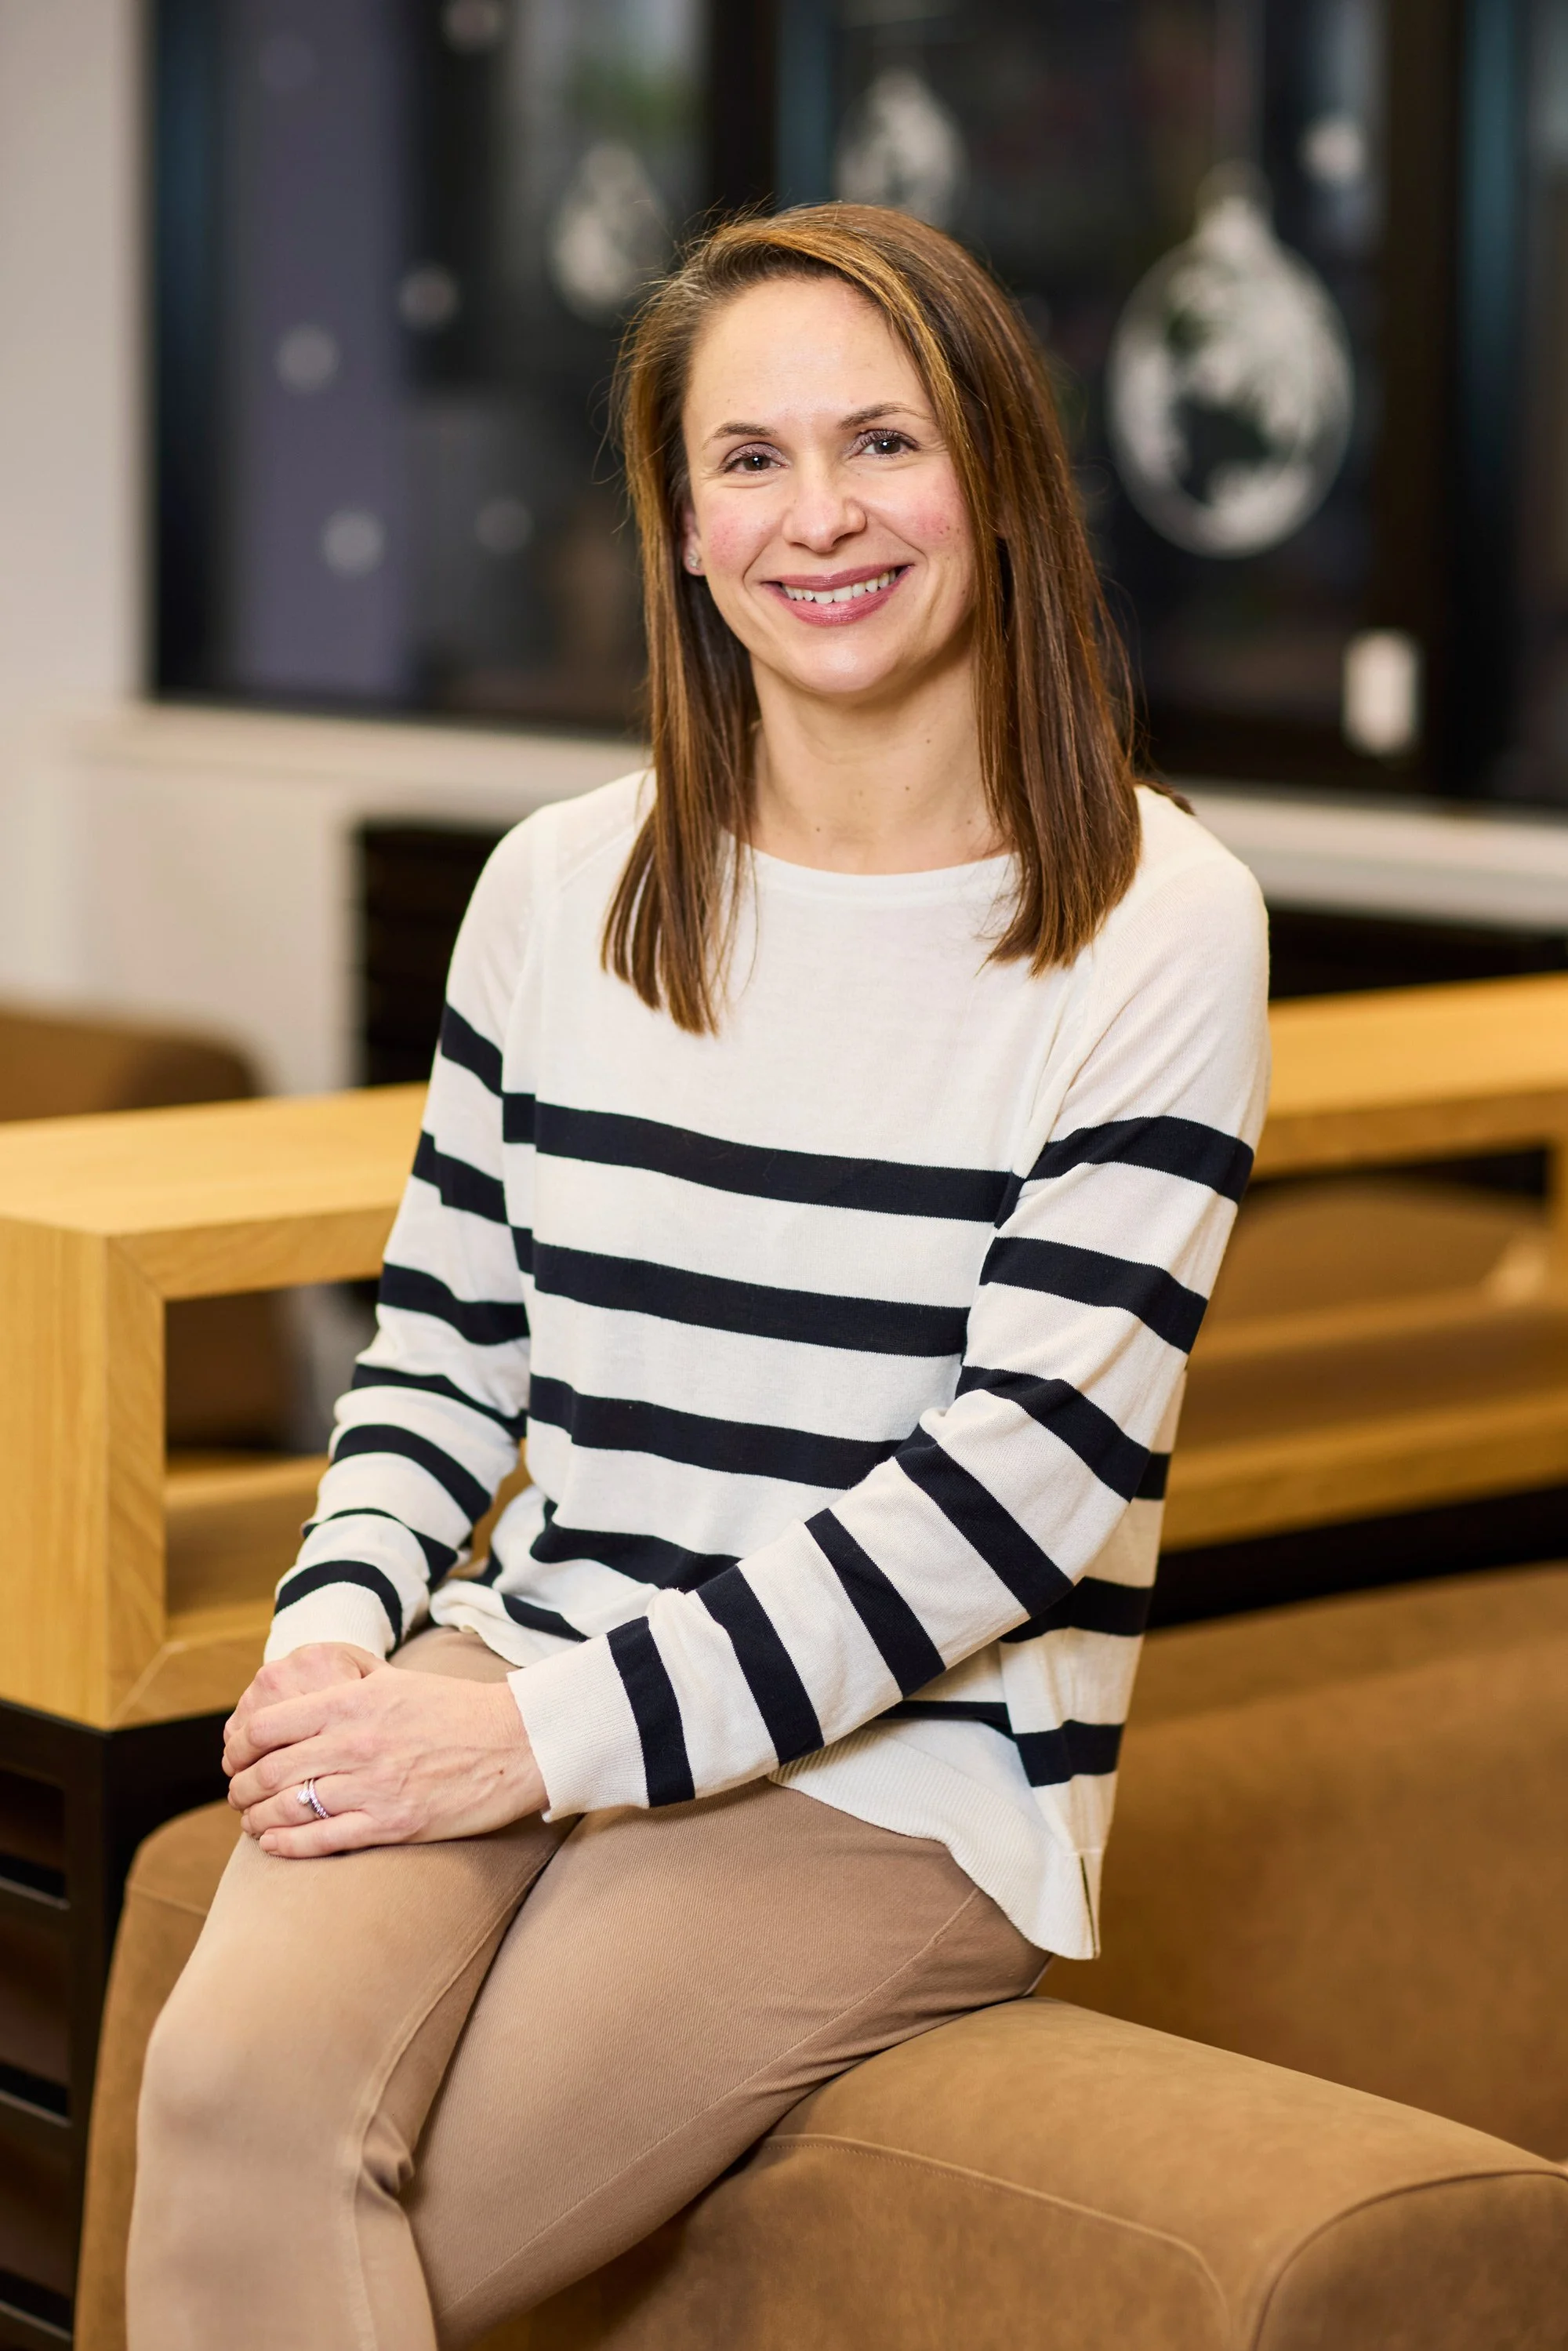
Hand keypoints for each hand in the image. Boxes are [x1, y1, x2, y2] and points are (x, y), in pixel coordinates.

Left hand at [224, 1664, 546, 1855]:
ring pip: (288, 1808)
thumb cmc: (458, 1709)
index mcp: (352, 1703)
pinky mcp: (391, 1825)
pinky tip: (271, 1843)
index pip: (267, 1725)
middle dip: (242, 1786)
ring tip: (252, 1820)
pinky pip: (320, 1840)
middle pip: (270, 1771)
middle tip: (238, 1793)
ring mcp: (372, 1787)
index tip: (236, 1756)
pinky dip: (286, 1844)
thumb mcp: (397, 1680)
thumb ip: (350, 1682)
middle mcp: (355, 1744)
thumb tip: (311, 1681)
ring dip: (257, 1817)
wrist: (517, 1744)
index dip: (239, 1745)